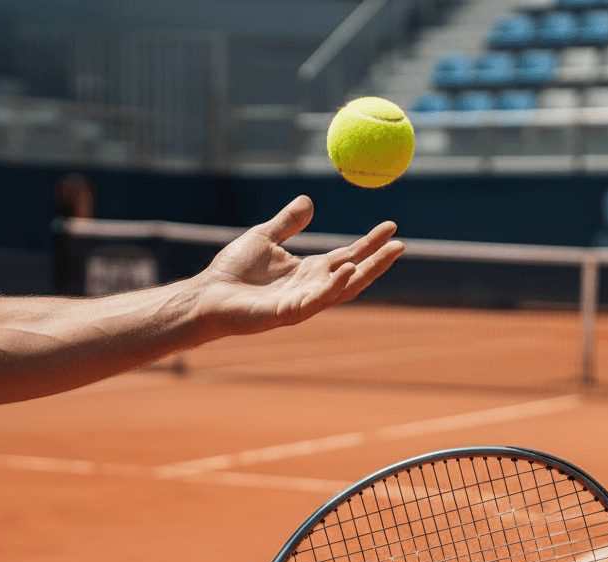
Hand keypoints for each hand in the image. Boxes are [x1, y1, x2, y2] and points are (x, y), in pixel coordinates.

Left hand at [194, 195, 403, 337]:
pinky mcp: (285, 313)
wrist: (206, 295)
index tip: (391, 226)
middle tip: (401, 244)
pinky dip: (333, 286)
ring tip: (386, 254)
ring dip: (365, 274)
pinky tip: (346, 269)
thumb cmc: (231, 271)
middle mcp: (309, 289)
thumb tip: (308, 201)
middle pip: (352, 275)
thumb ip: (287, 223)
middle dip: (378, 262)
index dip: (369, 244)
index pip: (347, 256)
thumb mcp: (264, 237)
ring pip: (341, 290)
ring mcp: (300, 303)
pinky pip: (315, 301)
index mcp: (307, 272)